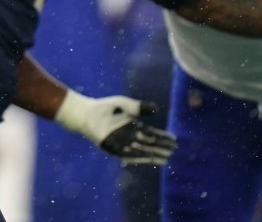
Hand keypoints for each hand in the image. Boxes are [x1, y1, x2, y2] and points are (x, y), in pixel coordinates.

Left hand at [54, 90, 176, 165]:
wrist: (87, 114)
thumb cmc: (106, 107)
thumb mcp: (125, 104)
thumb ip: (139, 107)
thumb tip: (156, 109)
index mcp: (134, 126)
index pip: (152, 133)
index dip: (163, 137)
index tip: (174, 139)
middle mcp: (130, 136)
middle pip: (149, 143)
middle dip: (161, 147)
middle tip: (174, 150)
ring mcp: (123, 143)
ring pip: (142, 150)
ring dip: (153, 154)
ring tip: (166, 157)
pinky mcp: (115, 149)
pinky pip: (129, 154)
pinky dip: (139, 156)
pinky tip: (149, 157)